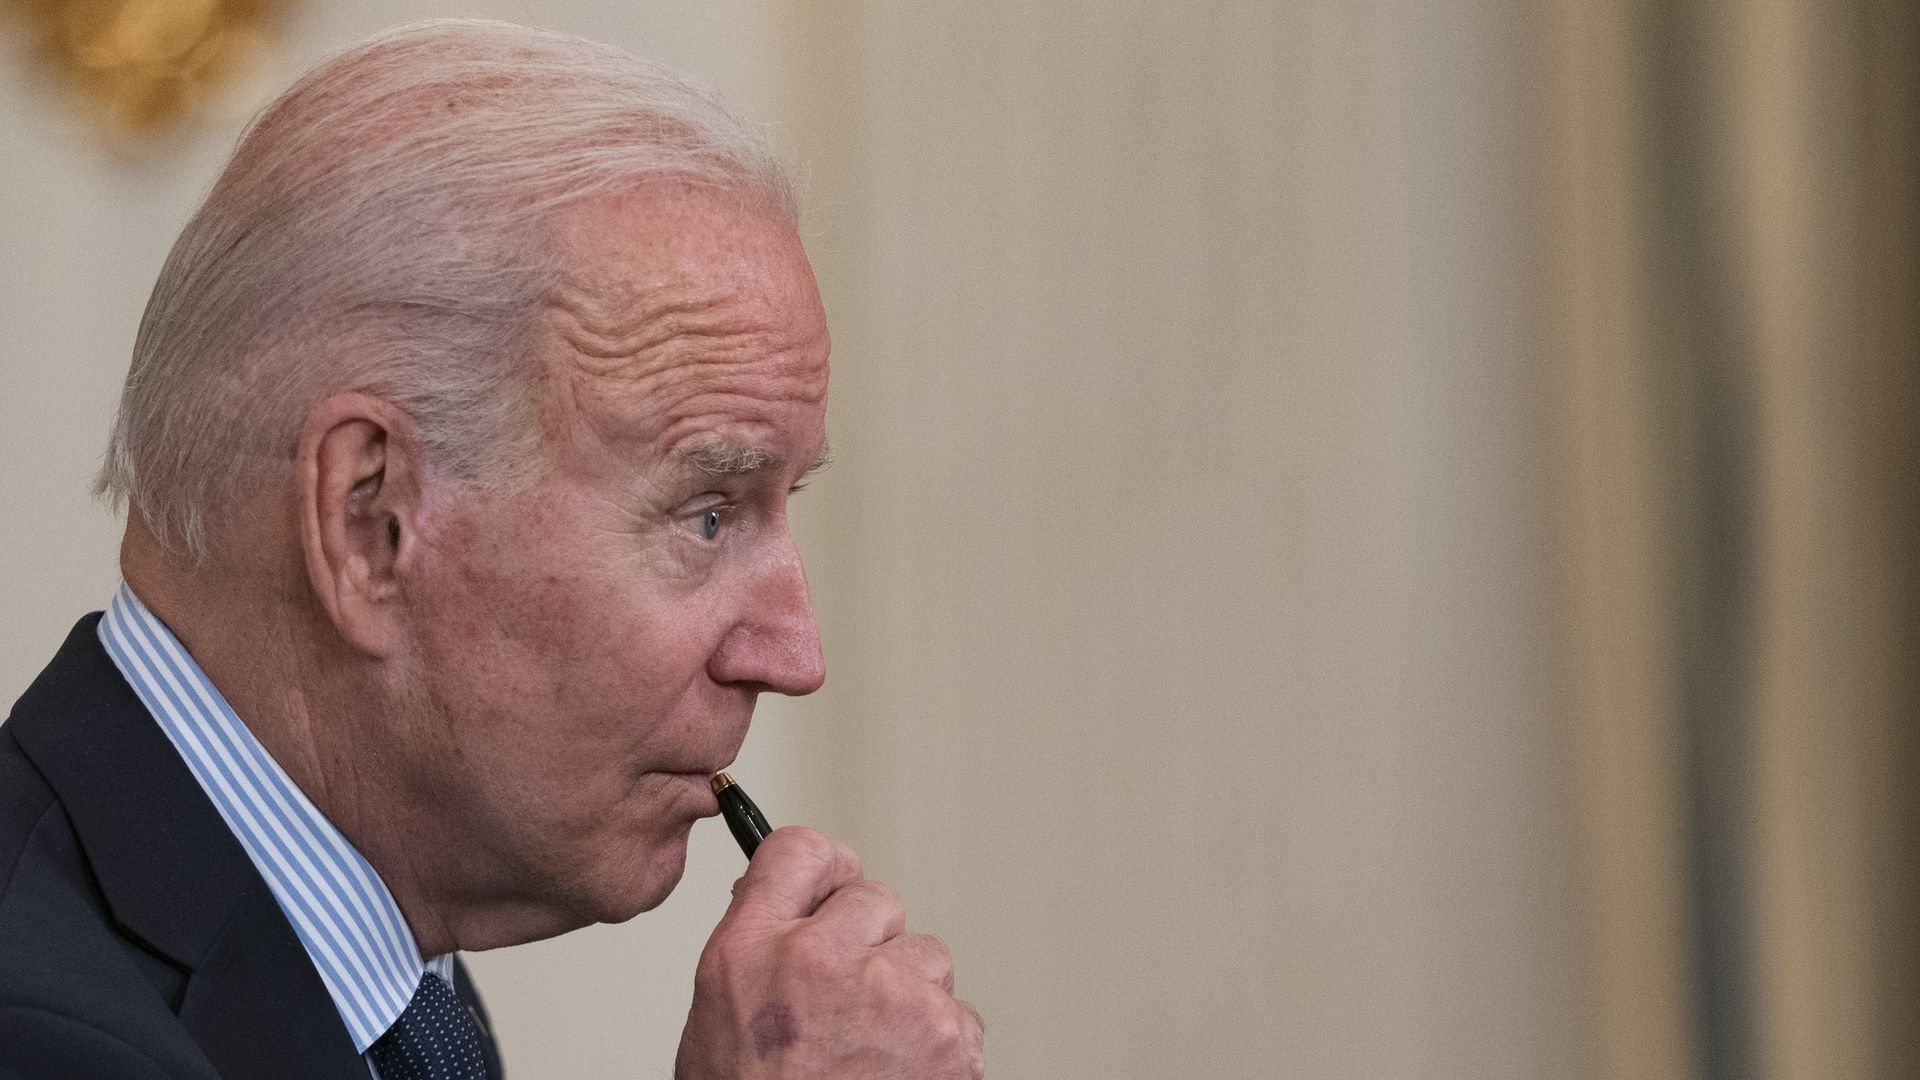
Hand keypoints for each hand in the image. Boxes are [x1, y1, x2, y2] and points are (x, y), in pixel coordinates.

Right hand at [674, 826, 984, 1078]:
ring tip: (871, 1055)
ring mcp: (887, 993)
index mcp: (749, 951)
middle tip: (848, 1010)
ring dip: (909, 996)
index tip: (834, 886)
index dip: (825, 870)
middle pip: (875, 898)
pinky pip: (957, 1012)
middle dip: (871, 946)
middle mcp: (817, 958)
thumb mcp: (719, 1019)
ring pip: (926, 956)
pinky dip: (938, 1046)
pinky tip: (898, 1078)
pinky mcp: (945, 1034)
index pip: (799, 852)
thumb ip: (757, 949)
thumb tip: (796, 908)